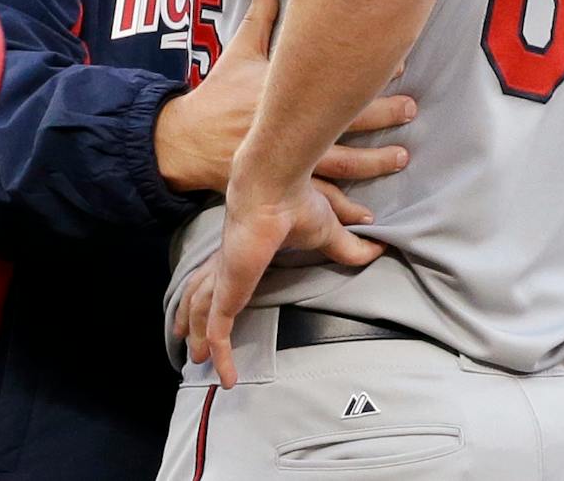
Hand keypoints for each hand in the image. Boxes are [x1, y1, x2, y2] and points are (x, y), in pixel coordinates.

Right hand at [156, 0, 414, 192]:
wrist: (185, 141)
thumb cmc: (216, 94)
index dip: (365, 73)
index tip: (395, 65)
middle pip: (343, 121)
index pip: (330, 79)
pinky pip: (318, 197)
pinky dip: (343, 208)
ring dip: (373, 162)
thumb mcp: (237, 53)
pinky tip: (368, 215)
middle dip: (381, 114)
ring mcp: (284, 158)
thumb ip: (260, 17)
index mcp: (280, 90)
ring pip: (339, 162)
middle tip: (411, 109)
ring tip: (401, 157)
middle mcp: (286, 124)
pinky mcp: (279, 184)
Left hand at [202, 176, 384, 387]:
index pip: (220, 274)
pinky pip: (219, 331)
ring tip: (197, 361)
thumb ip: (346, 245)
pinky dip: (221, 355)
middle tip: (187, 342)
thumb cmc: (297, 202)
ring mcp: (226, 278)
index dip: (213, 290)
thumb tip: (376, 248)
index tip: (214, 304)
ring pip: (201, 313)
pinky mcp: (229, 291)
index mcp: (244, 249)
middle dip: (191, 318)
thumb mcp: (327, 231)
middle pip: (200, 293)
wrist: (275, 187)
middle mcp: (228, 264)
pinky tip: (226, 377)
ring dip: (199, 338)